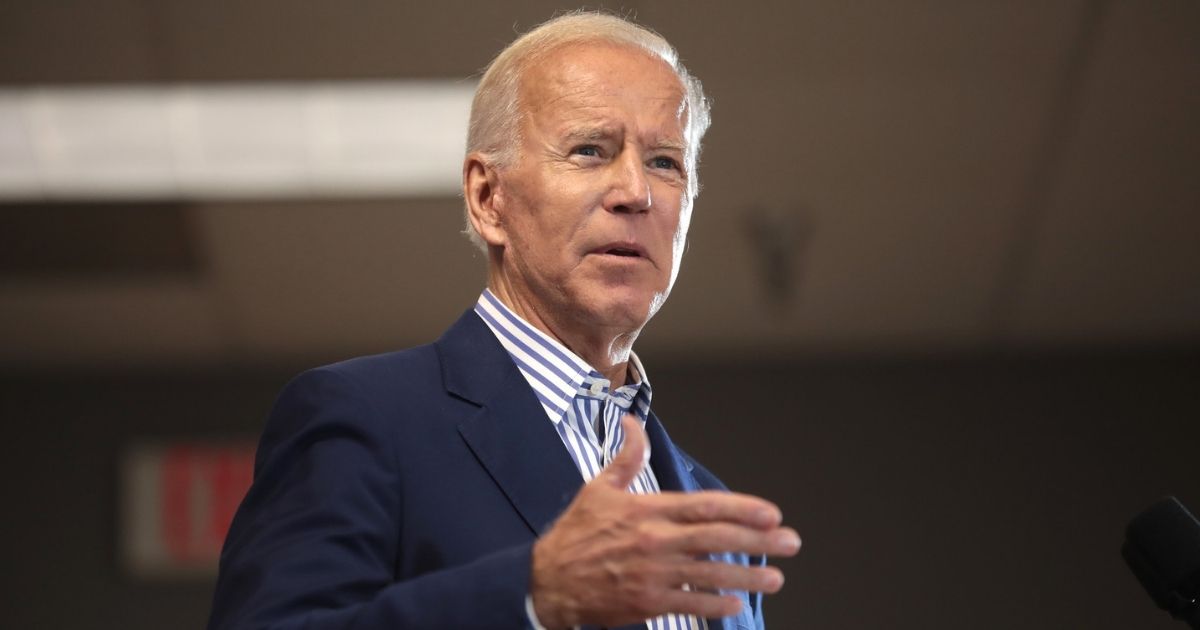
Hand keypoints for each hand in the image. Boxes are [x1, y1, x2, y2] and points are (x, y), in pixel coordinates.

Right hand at [530, 414, 799, 628]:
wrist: (547, 579)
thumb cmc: (576, 533)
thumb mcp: (599, 488)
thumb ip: (626, 457)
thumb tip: (633, 422)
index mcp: (648, 510)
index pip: (705, 506)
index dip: (742, 509)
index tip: (771, 514)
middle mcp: (655, 540)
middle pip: (717, 539)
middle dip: (759, 542)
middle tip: (790, 543)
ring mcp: (652, 574)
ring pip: (710, 574)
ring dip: (746, 577)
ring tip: (775, 579)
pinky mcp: (646, 602)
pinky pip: (688, 604)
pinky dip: (715, 605)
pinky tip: (737, 605)